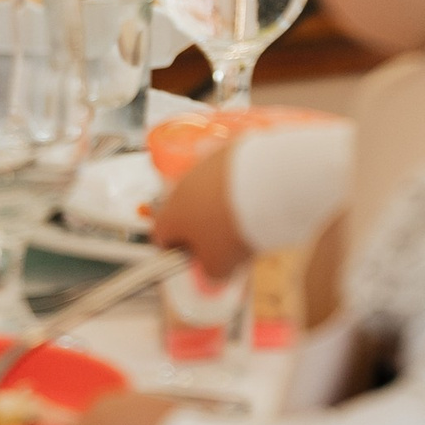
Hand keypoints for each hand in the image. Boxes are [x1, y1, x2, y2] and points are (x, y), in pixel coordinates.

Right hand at [151, 143, 249, 280]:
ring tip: (242, 220)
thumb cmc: (234, 227)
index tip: (191, 260)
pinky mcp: (227, 150)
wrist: (265, 182)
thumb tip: (211, 274)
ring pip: (204, 190)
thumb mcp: (220, 266)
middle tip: (221, 244)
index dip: (174, 252)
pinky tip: (252, 199)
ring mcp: (203, 164)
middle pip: (182, 211)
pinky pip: (225, 174)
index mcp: (171, 214)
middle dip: (198, 228)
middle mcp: (181, 185)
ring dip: (216, 205)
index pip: (159, 236)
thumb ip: (209, 274)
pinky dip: (234, 186)